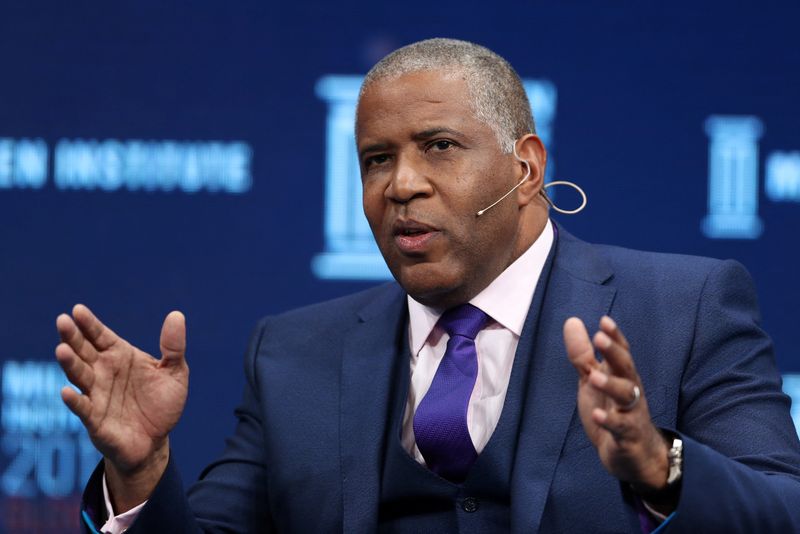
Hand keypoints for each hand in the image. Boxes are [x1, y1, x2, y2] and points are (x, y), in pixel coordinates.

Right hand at [55, 304, 188, 510]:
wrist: (156, 441)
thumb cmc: (161, 404)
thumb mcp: (174, 373)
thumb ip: (173, 347)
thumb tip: (177, 315)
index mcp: (120, 356)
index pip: (101, 336)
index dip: (89, 323)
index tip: (77, 309)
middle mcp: (103, 372)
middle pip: (84, 351)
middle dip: (72, 337)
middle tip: (62, 321)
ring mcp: (96, 395)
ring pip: (79, 375)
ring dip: (70, 363)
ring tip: (61, 349)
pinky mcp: (95, 419)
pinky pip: (83, 408)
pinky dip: (75, 400)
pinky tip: (66, 391)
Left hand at [563, 316, 669, 494]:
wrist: (634, 455)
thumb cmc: (613, 410)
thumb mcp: (593, 379)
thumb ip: (583, 353)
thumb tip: (572, 321)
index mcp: (621, 375)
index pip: (621, 352)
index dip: (615, 337)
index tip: (604, 320)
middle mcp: (630, 390)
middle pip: (625, 367)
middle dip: (614, 352)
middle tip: (600, 338)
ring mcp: (631, 413)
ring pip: (626, 396)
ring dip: (611, 385)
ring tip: (593, 377)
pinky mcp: (628, 436)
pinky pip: (620, 427)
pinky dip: (609, 421)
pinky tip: (598, 415)